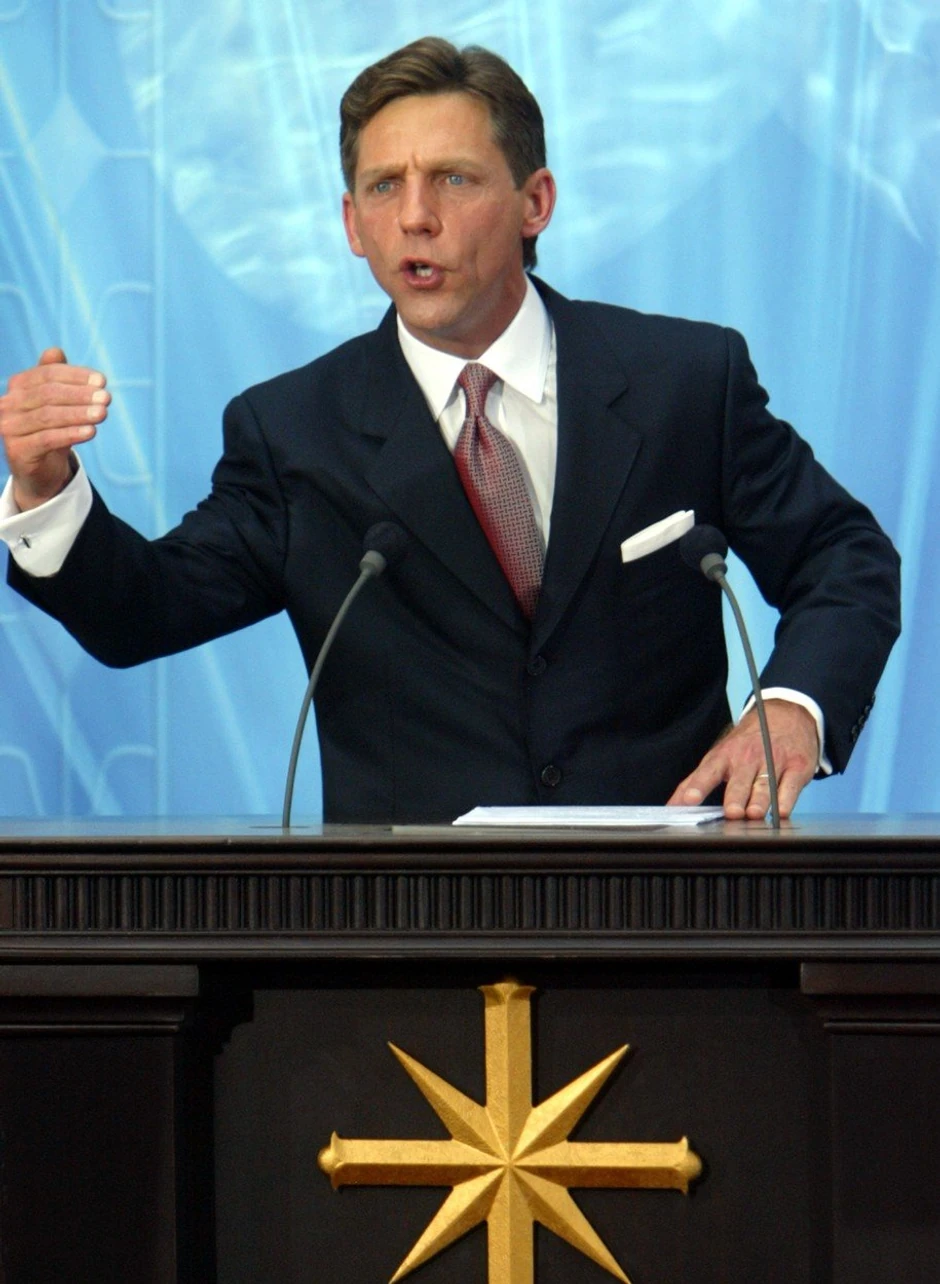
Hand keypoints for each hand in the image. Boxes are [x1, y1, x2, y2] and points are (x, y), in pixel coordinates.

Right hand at [0, 348, 109, 509]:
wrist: (40, 470)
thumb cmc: (51, 429)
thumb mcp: (56, 403)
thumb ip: (55, 377)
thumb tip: (55, 351)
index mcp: (18, 386)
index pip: (47, 374)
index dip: (76, 376)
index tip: (102, 381)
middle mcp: (8, 404)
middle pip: (48, 394)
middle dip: (80, 395)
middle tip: (106, 398)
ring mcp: (9, 428)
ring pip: (48, 416)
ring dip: (79, 414)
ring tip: (103, 413)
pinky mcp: (18, 450)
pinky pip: (47, 439)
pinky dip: (71, 433)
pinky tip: (91, 432)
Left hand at [667, 699, 818, 819]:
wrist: (787, 715)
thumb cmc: (747, 744)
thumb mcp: (719, 757)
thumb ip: (695, 783)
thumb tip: (672, 807)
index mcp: (725, 756)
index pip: (708, 772)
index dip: (698, 786)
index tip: (689, 800)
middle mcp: (748, 758)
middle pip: (740, 782)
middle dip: (735, 797)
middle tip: (731, 812)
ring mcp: (774, 761)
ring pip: (765, 785)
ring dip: (759, 800)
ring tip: (753, 814)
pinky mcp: (797, 767)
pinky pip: (791, 786)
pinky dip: (786, 799)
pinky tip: (781, 810)